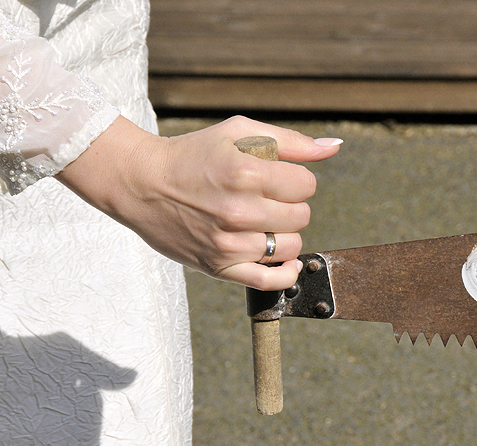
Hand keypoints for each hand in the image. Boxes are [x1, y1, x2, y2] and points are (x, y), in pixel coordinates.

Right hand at [56, 115, 341, 289]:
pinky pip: (271, 282)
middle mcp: (239, 210)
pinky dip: (284, 273)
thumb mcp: (239, 132)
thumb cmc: (193, 155)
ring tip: (261, 223)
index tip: (278, 178)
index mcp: (246, 172)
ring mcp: (228, 243)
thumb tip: (334, 147)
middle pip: (302, 216)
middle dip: (290, 205)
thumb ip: (291, 141)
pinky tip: (281, 258)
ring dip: (284, 234)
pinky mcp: (219, 267)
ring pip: (291, 247)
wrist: (143, 184)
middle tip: (266, 199)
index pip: (307, 185)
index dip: (296, 179)